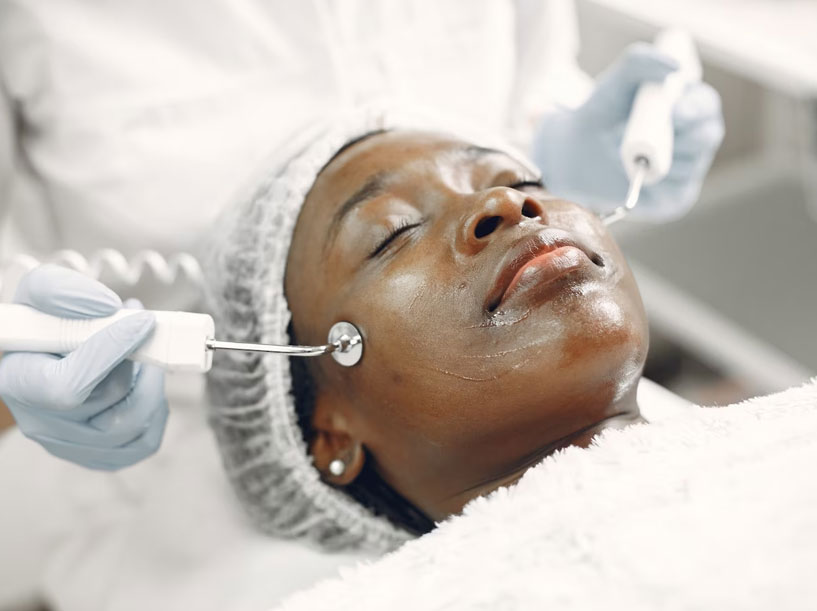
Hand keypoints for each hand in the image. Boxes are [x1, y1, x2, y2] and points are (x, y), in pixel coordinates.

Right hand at [0, 265, 167, 469]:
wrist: (45, 354)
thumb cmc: (44, 322)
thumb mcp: (40, 291)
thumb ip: (63, 291)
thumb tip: (109, 308)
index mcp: (19, 383)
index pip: (68, 385)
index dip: (112, 351)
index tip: (142, 320)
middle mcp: (41, 423)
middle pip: (110, 400)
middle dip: (139, 360)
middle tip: (144, 330)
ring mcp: (70, 445)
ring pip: (135, 424)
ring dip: (152, 382)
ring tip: (144, 354)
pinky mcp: (98, 456)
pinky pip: (145, 442)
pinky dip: (156, 409)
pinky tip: (142, 383)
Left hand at [531, 42, 724, 220]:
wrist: (574, 155)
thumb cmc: (600, 115)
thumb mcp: (612, 84)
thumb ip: (638, 63)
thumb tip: (673, 66)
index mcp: (688, 107)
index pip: (706, 105)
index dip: (695, 108)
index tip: (672, 110)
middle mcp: (694, 139)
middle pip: (707, 136)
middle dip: (683, 135)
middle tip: (648, 137)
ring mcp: (687, 171)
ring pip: (689, 166)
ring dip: (660, 161)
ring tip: (629, 156)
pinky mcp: (675, 200)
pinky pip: (674, 194)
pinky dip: (655, 188)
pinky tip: (635, 179)